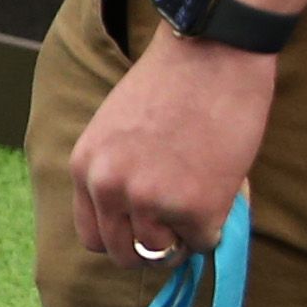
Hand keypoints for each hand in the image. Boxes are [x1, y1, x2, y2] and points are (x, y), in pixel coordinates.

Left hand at [72, 27, 274, 262]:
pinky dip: (216, 223)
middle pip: (124, 255)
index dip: (122, 237)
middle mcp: (108, 188)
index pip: (92, 236)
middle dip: (153, 247)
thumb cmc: (172, 83)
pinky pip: (204, 241)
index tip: (145, 229)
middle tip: (179, 226)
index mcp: (85, 167)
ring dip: (184, 236)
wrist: (213, 52)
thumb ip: (117, 172)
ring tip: (202, 198)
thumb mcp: (116, 129)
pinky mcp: (193, 209)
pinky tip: (221, 186)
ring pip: (163, 254)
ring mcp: (149, 201)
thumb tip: (137, 221)